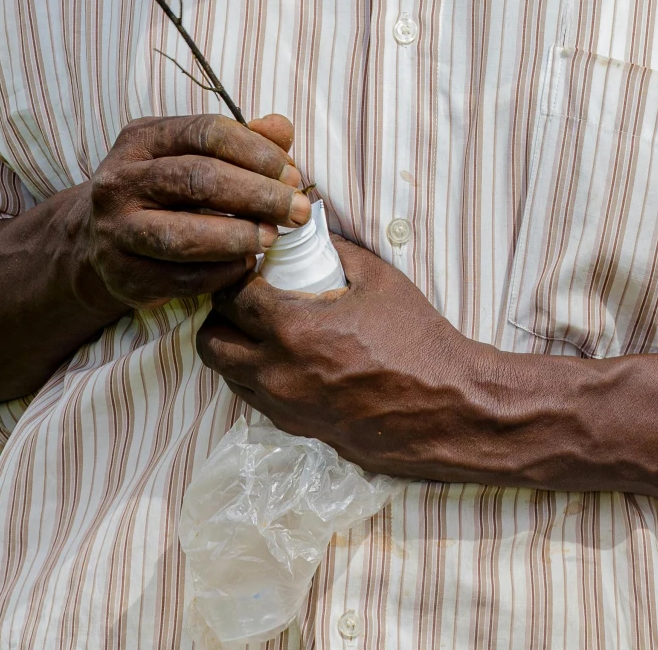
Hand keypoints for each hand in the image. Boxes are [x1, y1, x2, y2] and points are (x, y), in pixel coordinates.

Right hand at [72, 112, 309, 311]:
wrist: (97, 240)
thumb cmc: (162, 190)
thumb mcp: (190, 153)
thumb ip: (240, 140)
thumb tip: (282, 130)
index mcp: (141, 139)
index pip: (205, 133)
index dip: (256, 152)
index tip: (292, 175)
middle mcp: (121, 181)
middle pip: (197, 180)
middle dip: (258, 195)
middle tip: (298, 210)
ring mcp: (117, 231)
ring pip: (184, 236)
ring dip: (238, 237)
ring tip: (272, 238)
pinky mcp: (124, 275)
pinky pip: (181, 278)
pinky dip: (221, 273)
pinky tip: (244, 264)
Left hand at [196, 237, 504, 481]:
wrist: (446, 407)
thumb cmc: (416, 340)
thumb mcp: (379, 279)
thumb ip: (337, 251)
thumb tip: (311, 230)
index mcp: (293, 328)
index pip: (231, 295)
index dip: (235, 274)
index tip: (250, 265)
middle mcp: (277, 371)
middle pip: (211, 340)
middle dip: (220, 313)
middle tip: (243, 297)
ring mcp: (283, 404)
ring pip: (225, 374)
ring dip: (233, 346)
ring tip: (260, 328)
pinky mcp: (296, 428)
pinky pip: (253, 397)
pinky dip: (255, 374)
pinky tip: (284, 357)